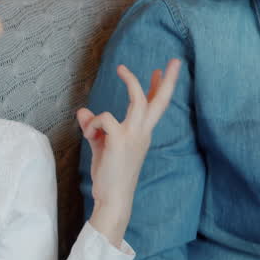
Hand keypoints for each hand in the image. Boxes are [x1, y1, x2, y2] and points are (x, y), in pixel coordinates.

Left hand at [79, 60, 179, 244]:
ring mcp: (134, 135)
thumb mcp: (101, 147)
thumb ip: (94, 128)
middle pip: (161, 101)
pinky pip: (104, 117)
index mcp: (142, 135)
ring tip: (122, 68)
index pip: (154, 108)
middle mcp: (143, 133)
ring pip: (138, 99)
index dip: (158, 89)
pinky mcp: (120, 138)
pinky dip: (92, 123)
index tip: (161, 71)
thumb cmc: (110, 176)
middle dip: (169, 80)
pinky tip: (88, 135)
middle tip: (176, 61)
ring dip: (131, 81)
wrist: (113, 198)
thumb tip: (83, 111)